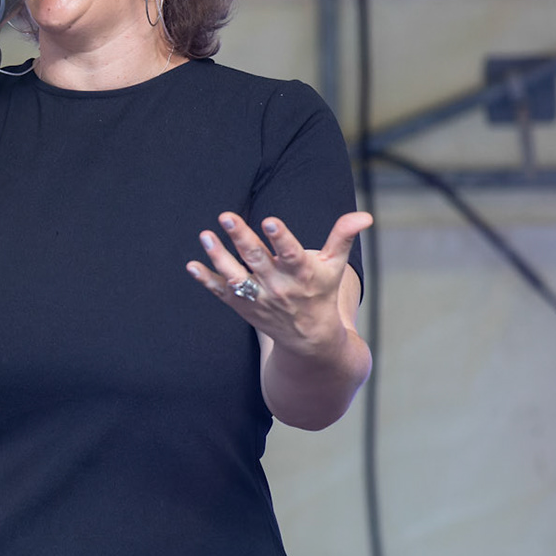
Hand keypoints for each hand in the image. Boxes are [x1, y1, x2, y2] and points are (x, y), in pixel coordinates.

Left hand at [187, 210, 371, 351]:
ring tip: (205, 236)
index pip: (291, 253)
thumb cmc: (321, 293)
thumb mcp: (335, 266)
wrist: (309, 339)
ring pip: (235, 275)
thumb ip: (343, 237)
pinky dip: (206, 280)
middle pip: (257, 259)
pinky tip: (191, 265)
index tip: (269, 221)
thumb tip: (364, 216)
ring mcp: (258, 296)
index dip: (280, 238)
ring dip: (218, 256)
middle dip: (241, 237)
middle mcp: (278, 285)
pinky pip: (221, 292)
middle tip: (226, 216)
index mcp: (302, 273)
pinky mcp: (243, 306)